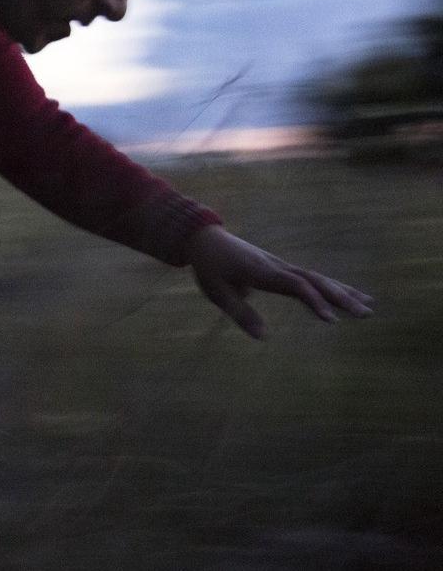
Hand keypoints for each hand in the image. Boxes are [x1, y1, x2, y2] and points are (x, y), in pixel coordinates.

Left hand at [185, 225, 373, 338]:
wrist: (204, 238)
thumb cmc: (208, 266)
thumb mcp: (216, 291)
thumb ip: (240, 313)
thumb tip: (263, 338)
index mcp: (262, 272)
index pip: (296, 285)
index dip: (315, 301)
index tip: (332, 320)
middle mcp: (277, 266)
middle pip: (314, 281)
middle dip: (341, 297)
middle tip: (366, 313)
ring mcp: (281, 265)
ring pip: (316, 278)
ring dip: (342, 291)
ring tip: (369, 305)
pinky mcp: (281, 267)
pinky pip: (309, 277)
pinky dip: (329, 286)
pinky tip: (346, 294)